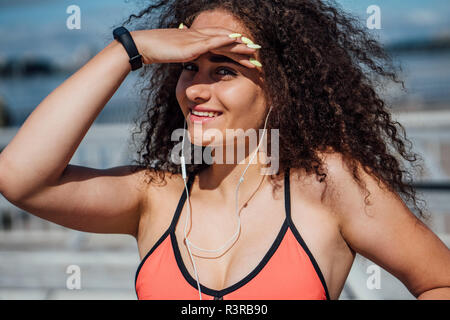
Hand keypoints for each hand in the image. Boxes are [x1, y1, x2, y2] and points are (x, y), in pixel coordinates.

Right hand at [130, 26, 258, 68]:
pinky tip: (236, 42)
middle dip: (243, 47)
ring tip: (253, 51)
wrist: (145, 46)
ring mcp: (196, 40)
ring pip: (223, 40)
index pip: (221, 42)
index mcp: (198, 40)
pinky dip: (225, 41)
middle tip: (257, 53)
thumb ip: (189, 55)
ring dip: (239, 45)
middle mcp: (200, 37)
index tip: (247, 54)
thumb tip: (195, 60)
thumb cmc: (159, 51)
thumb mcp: (179, 54)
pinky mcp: (192, 46)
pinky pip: (212, 42)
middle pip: (226, 40)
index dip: (235, 47)